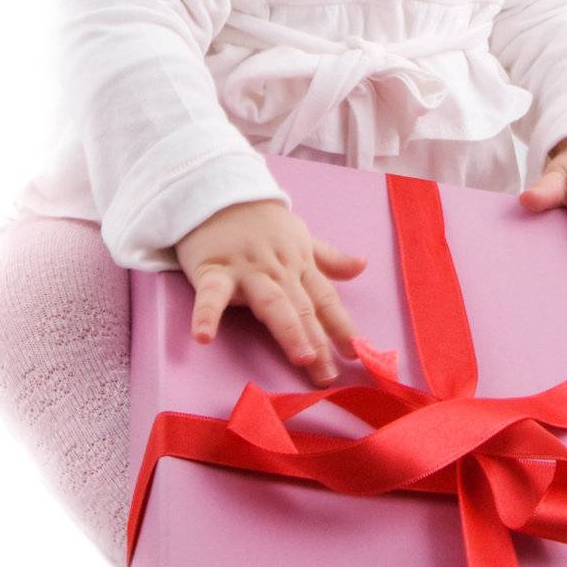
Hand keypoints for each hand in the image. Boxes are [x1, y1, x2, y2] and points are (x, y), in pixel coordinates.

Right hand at [174, 199, 366, 386]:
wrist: (220, 191)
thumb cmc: (262, 223)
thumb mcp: (300, 237)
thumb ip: (328, 258)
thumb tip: (363, 266)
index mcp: (300, 263)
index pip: (326, 298)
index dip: (342, 326)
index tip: (359, 354)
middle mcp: (278, 269)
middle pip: (303, 307)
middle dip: (319, 340)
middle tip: (330, 376)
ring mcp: (246, 269)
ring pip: (271, 302)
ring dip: (288, 328)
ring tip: (302, 357)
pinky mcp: (213, 270)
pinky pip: (211, 294)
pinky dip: (206, 314)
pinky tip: (203, 337)